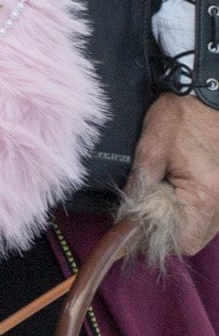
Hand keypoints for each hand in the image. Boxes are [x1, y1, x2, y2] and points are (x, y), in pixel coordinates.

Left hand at [129, 93, 218, 256]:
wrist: (209, 93)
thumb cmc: (180, 117)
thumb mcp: (150, 149)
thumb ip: (139, 186)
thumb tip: (126, 215)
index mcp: (205, 197)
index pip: (184, 243)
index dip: (158, 241)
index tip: (137, 229)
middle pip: (196, 239)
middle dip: (169, 233)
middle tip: (146, 213)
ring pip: (205, 227)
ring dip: (182, 221)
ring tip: (161, 197)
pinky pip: (212, 213)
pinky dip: (194, 209)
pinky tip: (177, 191)